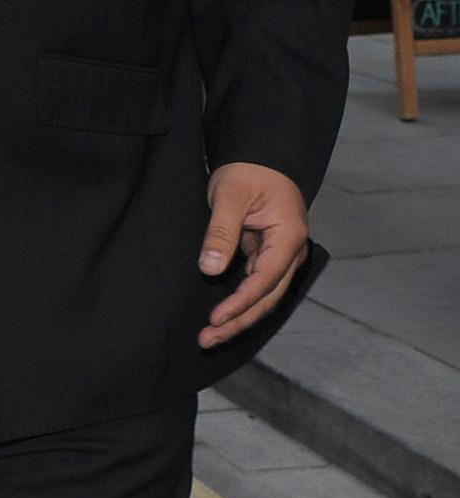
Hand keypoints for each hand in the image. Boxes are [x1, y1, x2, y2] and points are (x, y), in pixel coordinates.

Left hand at [198, 161, 308, 349]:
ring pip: (263, 297)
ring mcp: (281, 256)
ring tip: (209, 337)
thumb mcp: (229, 196)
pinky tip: (220, 317)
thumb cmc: (247, 171)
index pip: (265, 280)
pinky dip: (238, 303)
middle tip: (207, 340)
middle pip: (268, 298)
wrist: (260, 157)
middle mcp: (291, 252)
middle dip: (239, 322)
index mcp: (289, 237)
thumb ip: (221, 233)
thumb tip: (210, 269)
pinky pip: (254, 287)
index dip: (241, 303)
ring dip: (239, 317)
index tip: (216, 318)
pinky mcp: (267, 257)